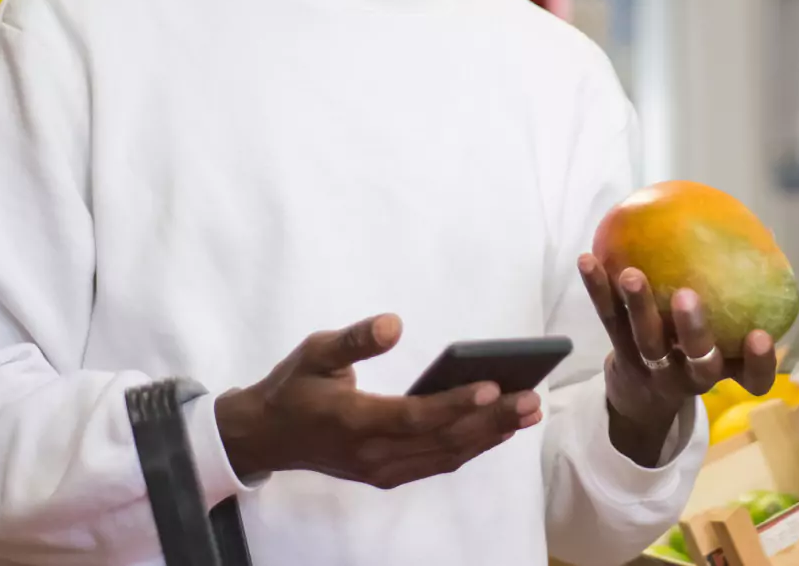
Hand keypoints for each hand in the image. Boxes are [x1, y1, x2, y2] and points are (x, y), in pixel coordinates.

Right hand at [214, 314, 541, 488]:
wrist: (267, 436)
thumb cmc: (294, 386)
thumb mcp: (315, 351)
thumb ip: (355, 340)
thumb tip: (394, 324)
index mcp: (353, 420)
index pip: (414, 416)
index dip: (455, 404)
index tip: (494, 386)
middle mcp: (371, 453)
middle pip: (440, 440)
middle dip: (491, 421)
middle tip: (531, 399)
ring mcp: (380, 469)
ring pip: (445, 456)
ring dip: (489, 436)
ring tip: (528, 412)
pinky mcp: (386, 474)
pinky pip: (437, 464)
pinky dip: (470, 448)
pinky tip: (498, 430)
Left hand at [578, 254, 776, 463]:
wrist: (644, 395)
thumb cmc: (696, 350)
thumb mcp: (724, 336)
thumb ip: (742, 291)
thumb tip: (764, 231)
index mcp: (724, 368)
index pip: (751, 378)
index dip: (758, 362)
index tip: (761, 335)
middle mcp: (690, 372)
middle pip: (695, 356)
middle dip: (693, 329)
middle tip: (687, 296)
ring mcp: (653, 365)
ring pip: (647, 339)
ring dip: (639, 306)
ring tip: (630, 274)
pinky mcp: (620, 351)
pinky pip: (609, 318)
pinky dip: (598, 289)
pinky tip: (587, 259)